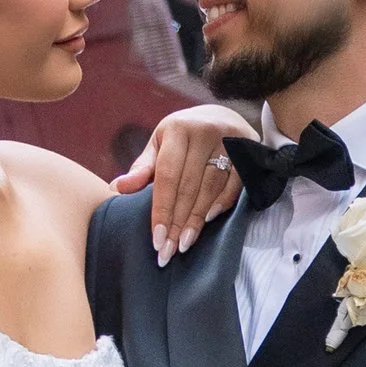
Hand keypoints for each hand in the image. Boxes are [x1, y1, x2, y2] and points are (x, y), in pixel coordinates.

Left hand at [111, 100, 258, 263]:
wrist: (221, 116)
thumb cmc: (183, 137)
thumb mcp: (159, 146)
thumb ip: (142, 169)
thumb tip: (117, 188)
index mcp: (178, 129)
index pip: (167, 176)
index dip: (161, 209)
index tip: (156, 238)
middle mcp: (204, 132)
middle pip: (188, 186)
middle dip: (176, 222)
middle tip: (168, 251)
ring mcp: (228, 140)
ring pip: (211, 188)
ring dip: (197, 219)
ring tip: (184, 243)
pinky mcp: (248, 150)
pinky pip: (235, 183)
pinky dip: (222, 203)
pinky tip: (209, 221)